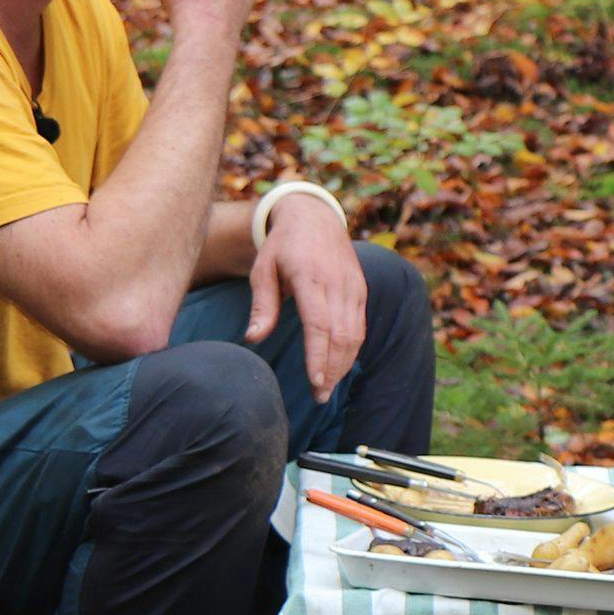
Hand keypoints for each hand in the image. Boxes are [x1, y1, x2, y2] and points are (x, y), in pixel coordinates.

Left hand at [246, 196, 365, 397]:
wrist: (315, 217)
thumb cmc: (282, 246)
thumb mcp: (263, 269)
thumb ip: (261, 305)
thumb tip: (253, 339)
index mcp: (310, 276)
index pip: (319, 323)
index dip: (319, 355)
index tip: (315, 381)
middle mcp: (337, 283)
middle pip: (341, 335)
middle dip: (332, 369)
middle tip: (319, 396)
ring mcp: (353, 286)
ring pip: (355, 334)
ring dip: (343, 365)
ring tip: (327, 388)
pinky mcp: (361, 290)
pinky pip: (360, 326)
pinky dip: (351, 350)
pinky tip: (339, 366)